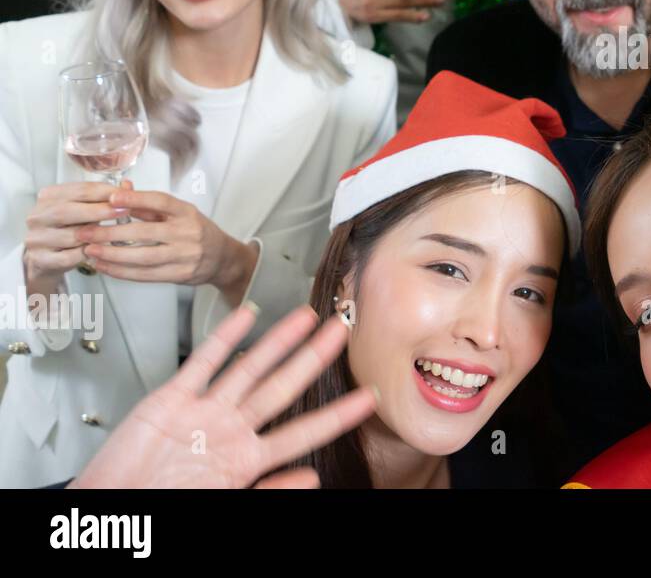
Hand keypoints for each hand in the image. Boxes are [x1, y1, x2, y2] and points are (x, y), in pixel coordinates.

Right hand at [23, 181, 128, 297]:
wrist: (46, 257)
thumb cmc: (70, 228)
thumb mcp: (85, 208)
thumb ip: (104, 197)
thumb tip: (127, 186)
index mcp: (49, 197)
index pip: (79, 190)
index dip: (104, 192)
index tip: (125, 195)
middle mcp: (38, 216)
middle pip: (68, 211)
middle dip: (99, 211)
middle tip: (123, 211)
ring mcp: (36, 238)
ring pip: (70, 236)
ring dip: (95, 236)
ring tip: (113, 234)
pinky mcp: (41, 259)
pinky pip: (69, 257)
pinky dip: (86, 254)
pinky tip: (98, 251)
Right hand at [70, 304, 374, 487]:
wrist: (112, 507)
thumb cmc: (161, 505)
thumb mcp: (226, 501)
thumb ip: (269, 490)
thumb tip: (313, 479)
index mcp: (245, 459)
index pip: (304, 432)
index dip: (337, 415)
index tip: (367, 399)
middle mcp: (229, 429)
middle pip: (282, 387)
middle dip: (314, 359)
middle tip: (342, 332)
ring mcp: (203, 411)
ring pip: (249, 368)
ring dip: (279, 341)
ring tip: (307, 316)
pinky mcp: (171, 399)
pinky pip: (202, 363)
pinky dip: (224, 338)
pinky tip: (246, 315)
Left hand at [76, 183, 258, 305]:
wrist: (222, 258)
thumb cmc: (196, 231)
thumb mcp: (180, 213)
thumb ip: (149, 205)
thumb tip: (121, 190)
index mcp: (187, 212)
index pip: (160, 202)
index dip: (135, 200)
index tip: (110, 198)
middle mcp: (188, 233)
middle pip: (145, 232)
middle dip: (110, 233)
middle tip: (85, 232)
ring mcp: (185, 255)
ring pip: (142, 257)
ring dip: (112, 255)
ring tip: (90, 251)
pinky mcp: (179, 274)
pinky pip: (146, 275)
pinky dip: (121, 271)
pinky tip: (105, 266)